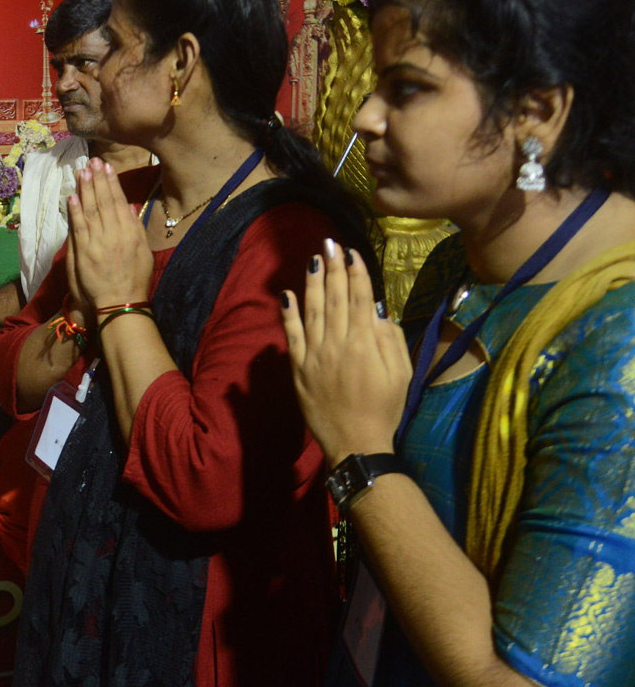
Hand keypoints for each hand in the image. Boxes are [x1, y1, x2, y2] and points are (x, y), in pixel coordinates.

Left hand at [66, 158, 152, 311]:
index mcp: (130, 233)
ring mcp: (98, 242)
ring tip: (82, 172)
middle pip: (103, 202)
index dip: (112, 183)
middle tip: (92, 162)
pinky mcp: (84, 253)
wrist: (120, 303)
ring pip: (90, 210)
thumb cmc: (135, 280)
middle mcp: (114, 234)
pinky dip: (75, 211)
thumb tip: (128, 207)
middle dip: (97, 180)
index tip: (107, 168)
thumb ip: (135, 228)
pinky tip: (72, 196)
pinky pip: (79, 227)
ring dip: (85, 190)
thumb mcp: (144, 253)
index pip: (119, 202)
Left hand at [280, 240, 411, 463]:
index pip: (358, 298)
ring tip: (313, 259)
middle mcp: (337, 344)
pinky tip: (286, 294)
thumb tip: (376, 309)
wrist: (356, 443)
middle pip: (333, 298)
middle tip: (330, 243)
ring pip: (312, 311)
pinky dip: (288, 314)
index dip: (355, 273)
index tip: (352, 252)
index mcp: (364, 344)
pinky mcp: (298, 368)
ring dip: (311, 282)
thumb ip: (390, 339)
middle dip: (333, 268)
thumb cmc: (384, 409)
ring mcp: (314, 355)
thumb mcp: (401, 374)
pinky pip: (291, 336)